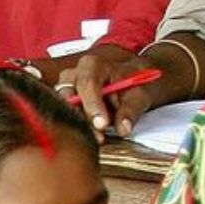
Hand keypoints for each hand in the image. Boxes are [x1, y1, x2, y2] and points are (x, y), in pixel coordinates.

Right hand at [61, 45, 177, 136]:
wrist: (131, 84)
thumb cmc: (133, 84)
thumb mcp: (139, 94)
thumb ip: (130, 111)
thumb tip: (123, 128)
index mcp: (92, 66)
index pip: (87, 83)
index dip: (93, 105)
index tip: (102, 124)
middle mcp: (74, 76)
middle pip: (69, 98)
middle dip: (83, 119)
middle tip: (99, 136)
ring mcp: (66, 92)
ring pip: (65, 111)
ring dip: (81, 126)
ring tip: (99, 138)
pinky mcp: (66, 106)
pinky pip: (67, 119)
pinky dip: (79, 130)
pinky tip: (92, 137)